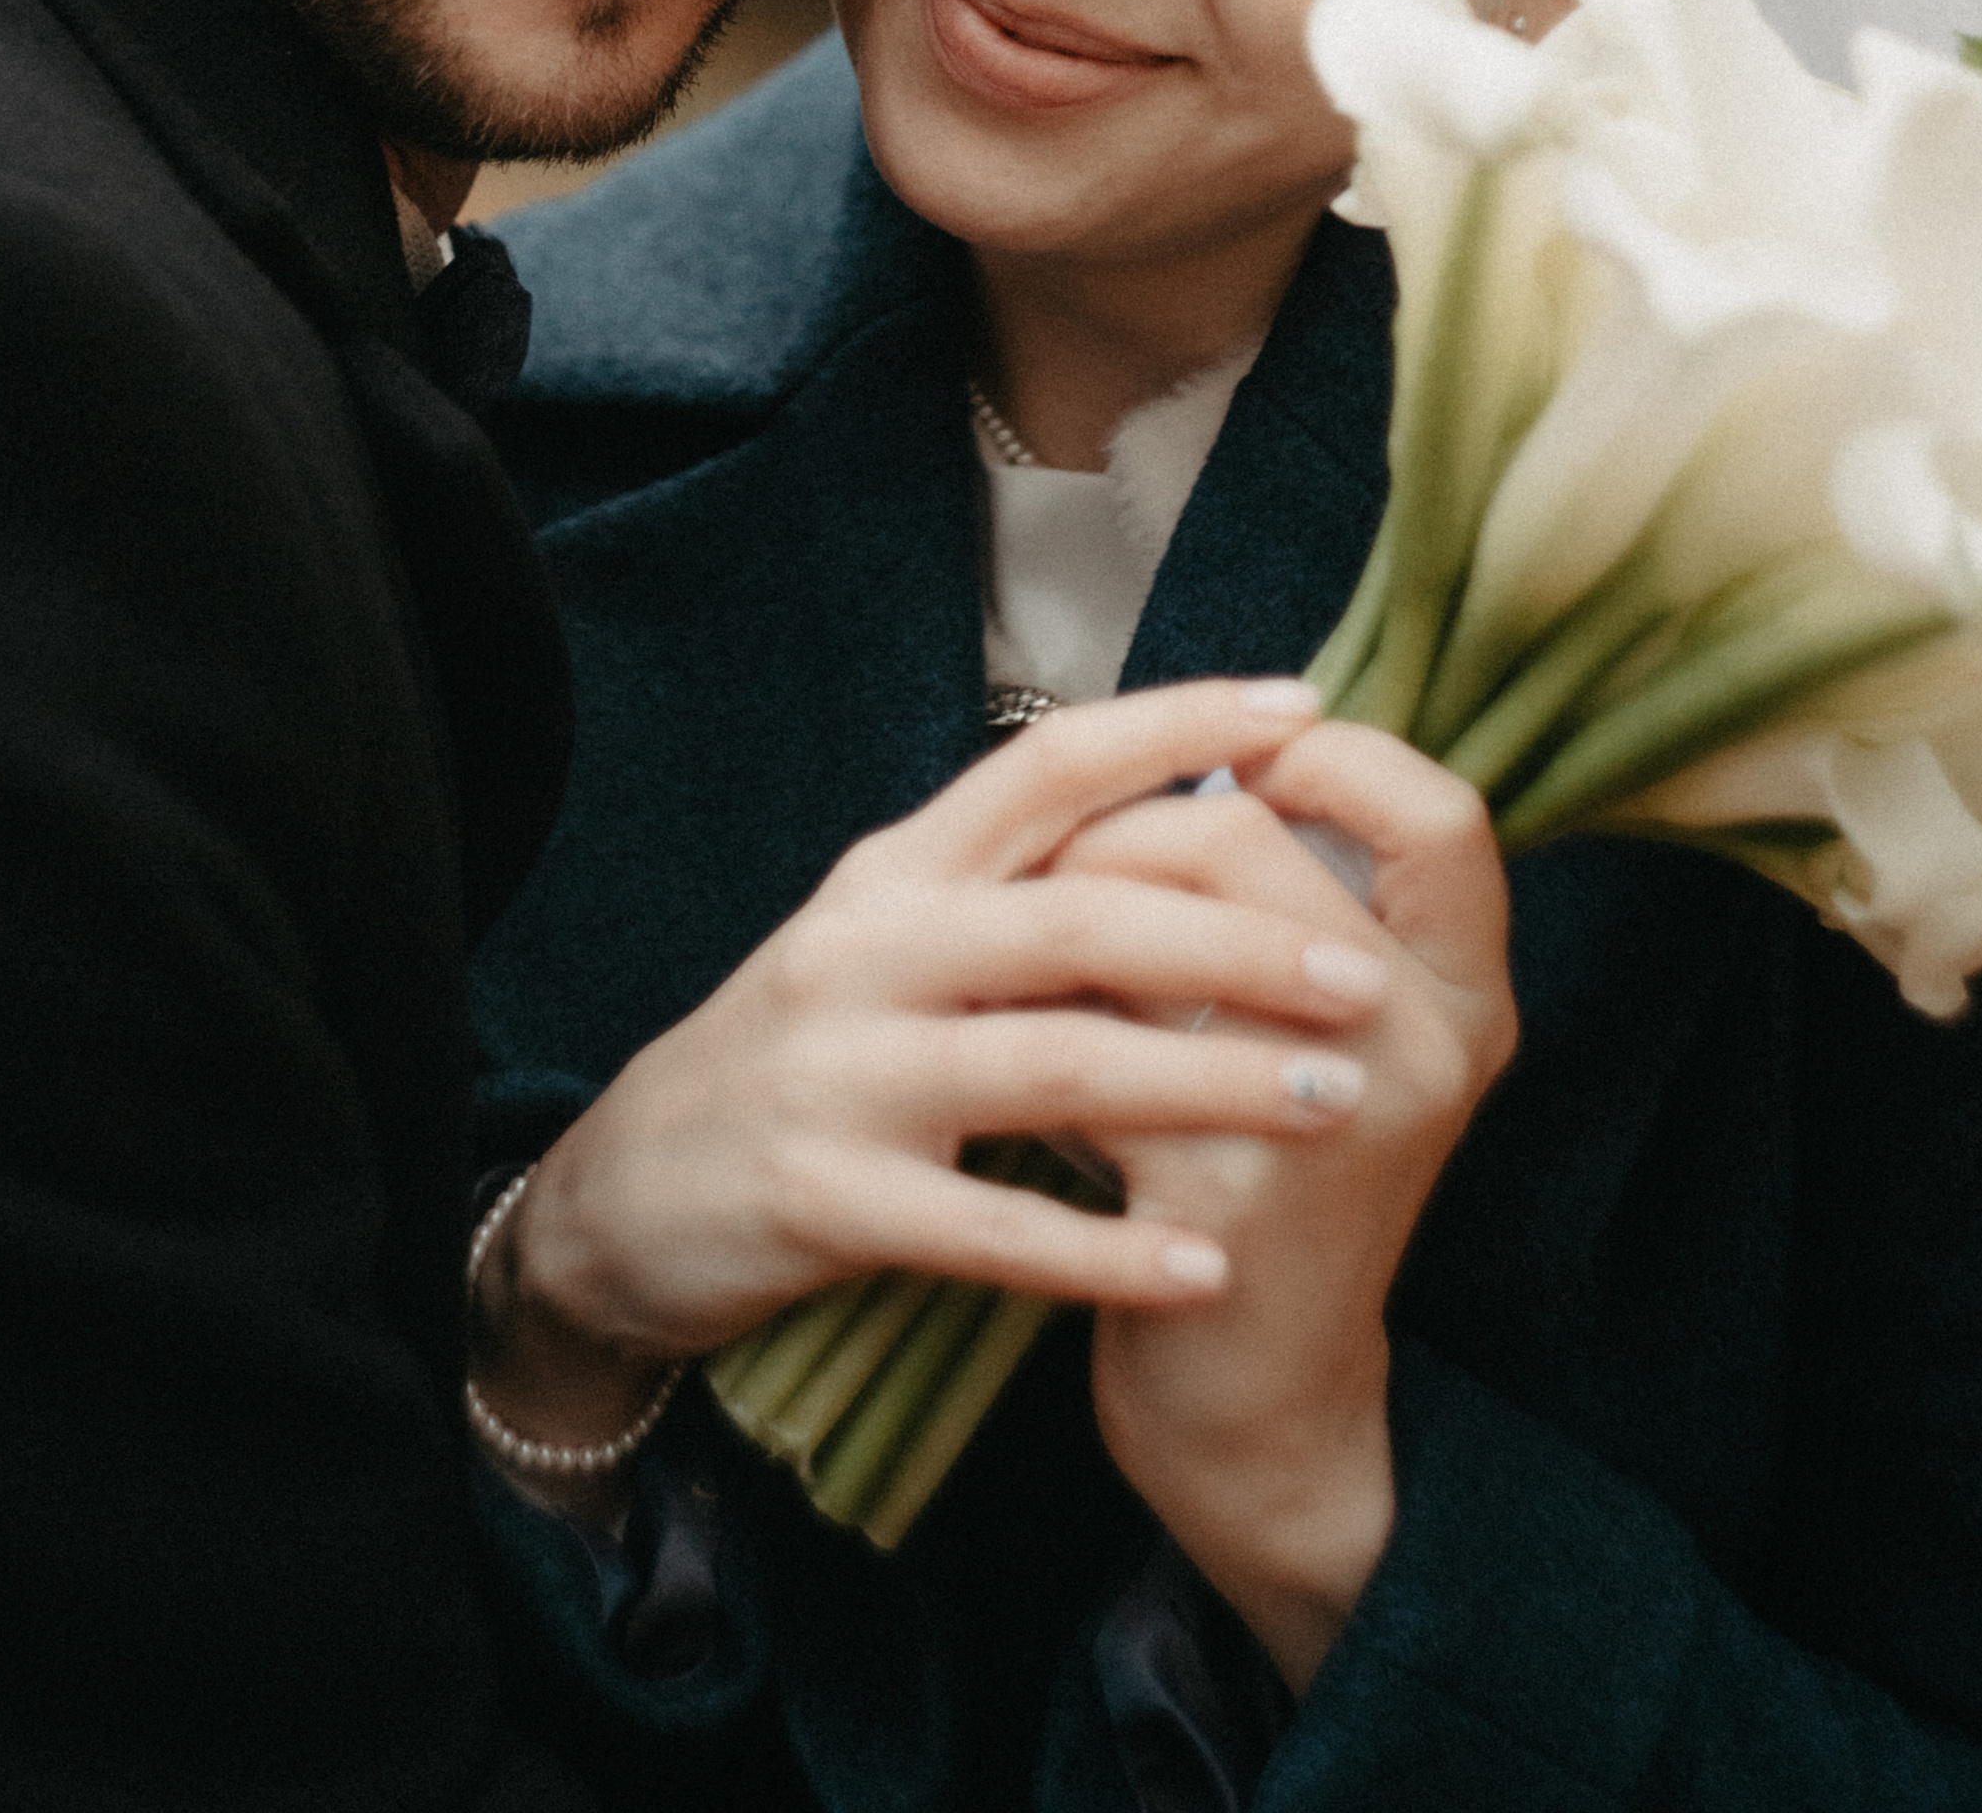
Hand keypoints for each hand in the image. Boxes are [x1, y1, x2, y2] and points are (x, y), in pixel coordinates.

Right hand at [472, 678, 1386, 1455]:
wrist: (620, 1196)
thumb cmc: (807, 1055)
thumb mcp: (889, 937)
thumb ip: (1015, 885)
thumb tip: (1197, 818)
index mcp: (901, 869)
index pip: (1050, 763)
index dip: (1178, 725)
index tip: (1307, 711)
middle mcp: (872, 946)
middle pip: (1079, 920)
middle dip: (1234, 942)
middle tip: (1361, 972)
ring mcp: (843, 1072)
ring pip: (1054, 1065)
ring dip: (1204, 1084)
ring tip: (1332, 1102)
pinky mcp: (826, 1198)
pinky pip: (991, 1228)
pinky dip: (1106, 1251)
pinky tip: (1204, 1269)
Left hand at [1063, 724, 1516, 1692]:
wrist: (1253, 1393)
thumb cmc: (1268, 1166)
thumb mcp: (1330, 1032)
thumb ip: (1301, 901)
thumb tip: (1195, 743)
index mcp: (1468, 993)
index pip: (1440, 811)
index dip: (1333, 757)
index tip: (1242, 764)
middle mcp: (1430, 1049)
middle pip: (1246, 839)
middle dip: (1120, 829)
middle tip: (1060, 869)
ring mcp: (1331, 1122)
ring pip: (1153, 928)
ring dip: (1064, 918)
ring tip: (1027, 944)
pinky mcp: (1222, 1193)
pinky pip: (1092, 1044)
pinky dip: (1038, 1033)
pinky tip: (1019, 1057)